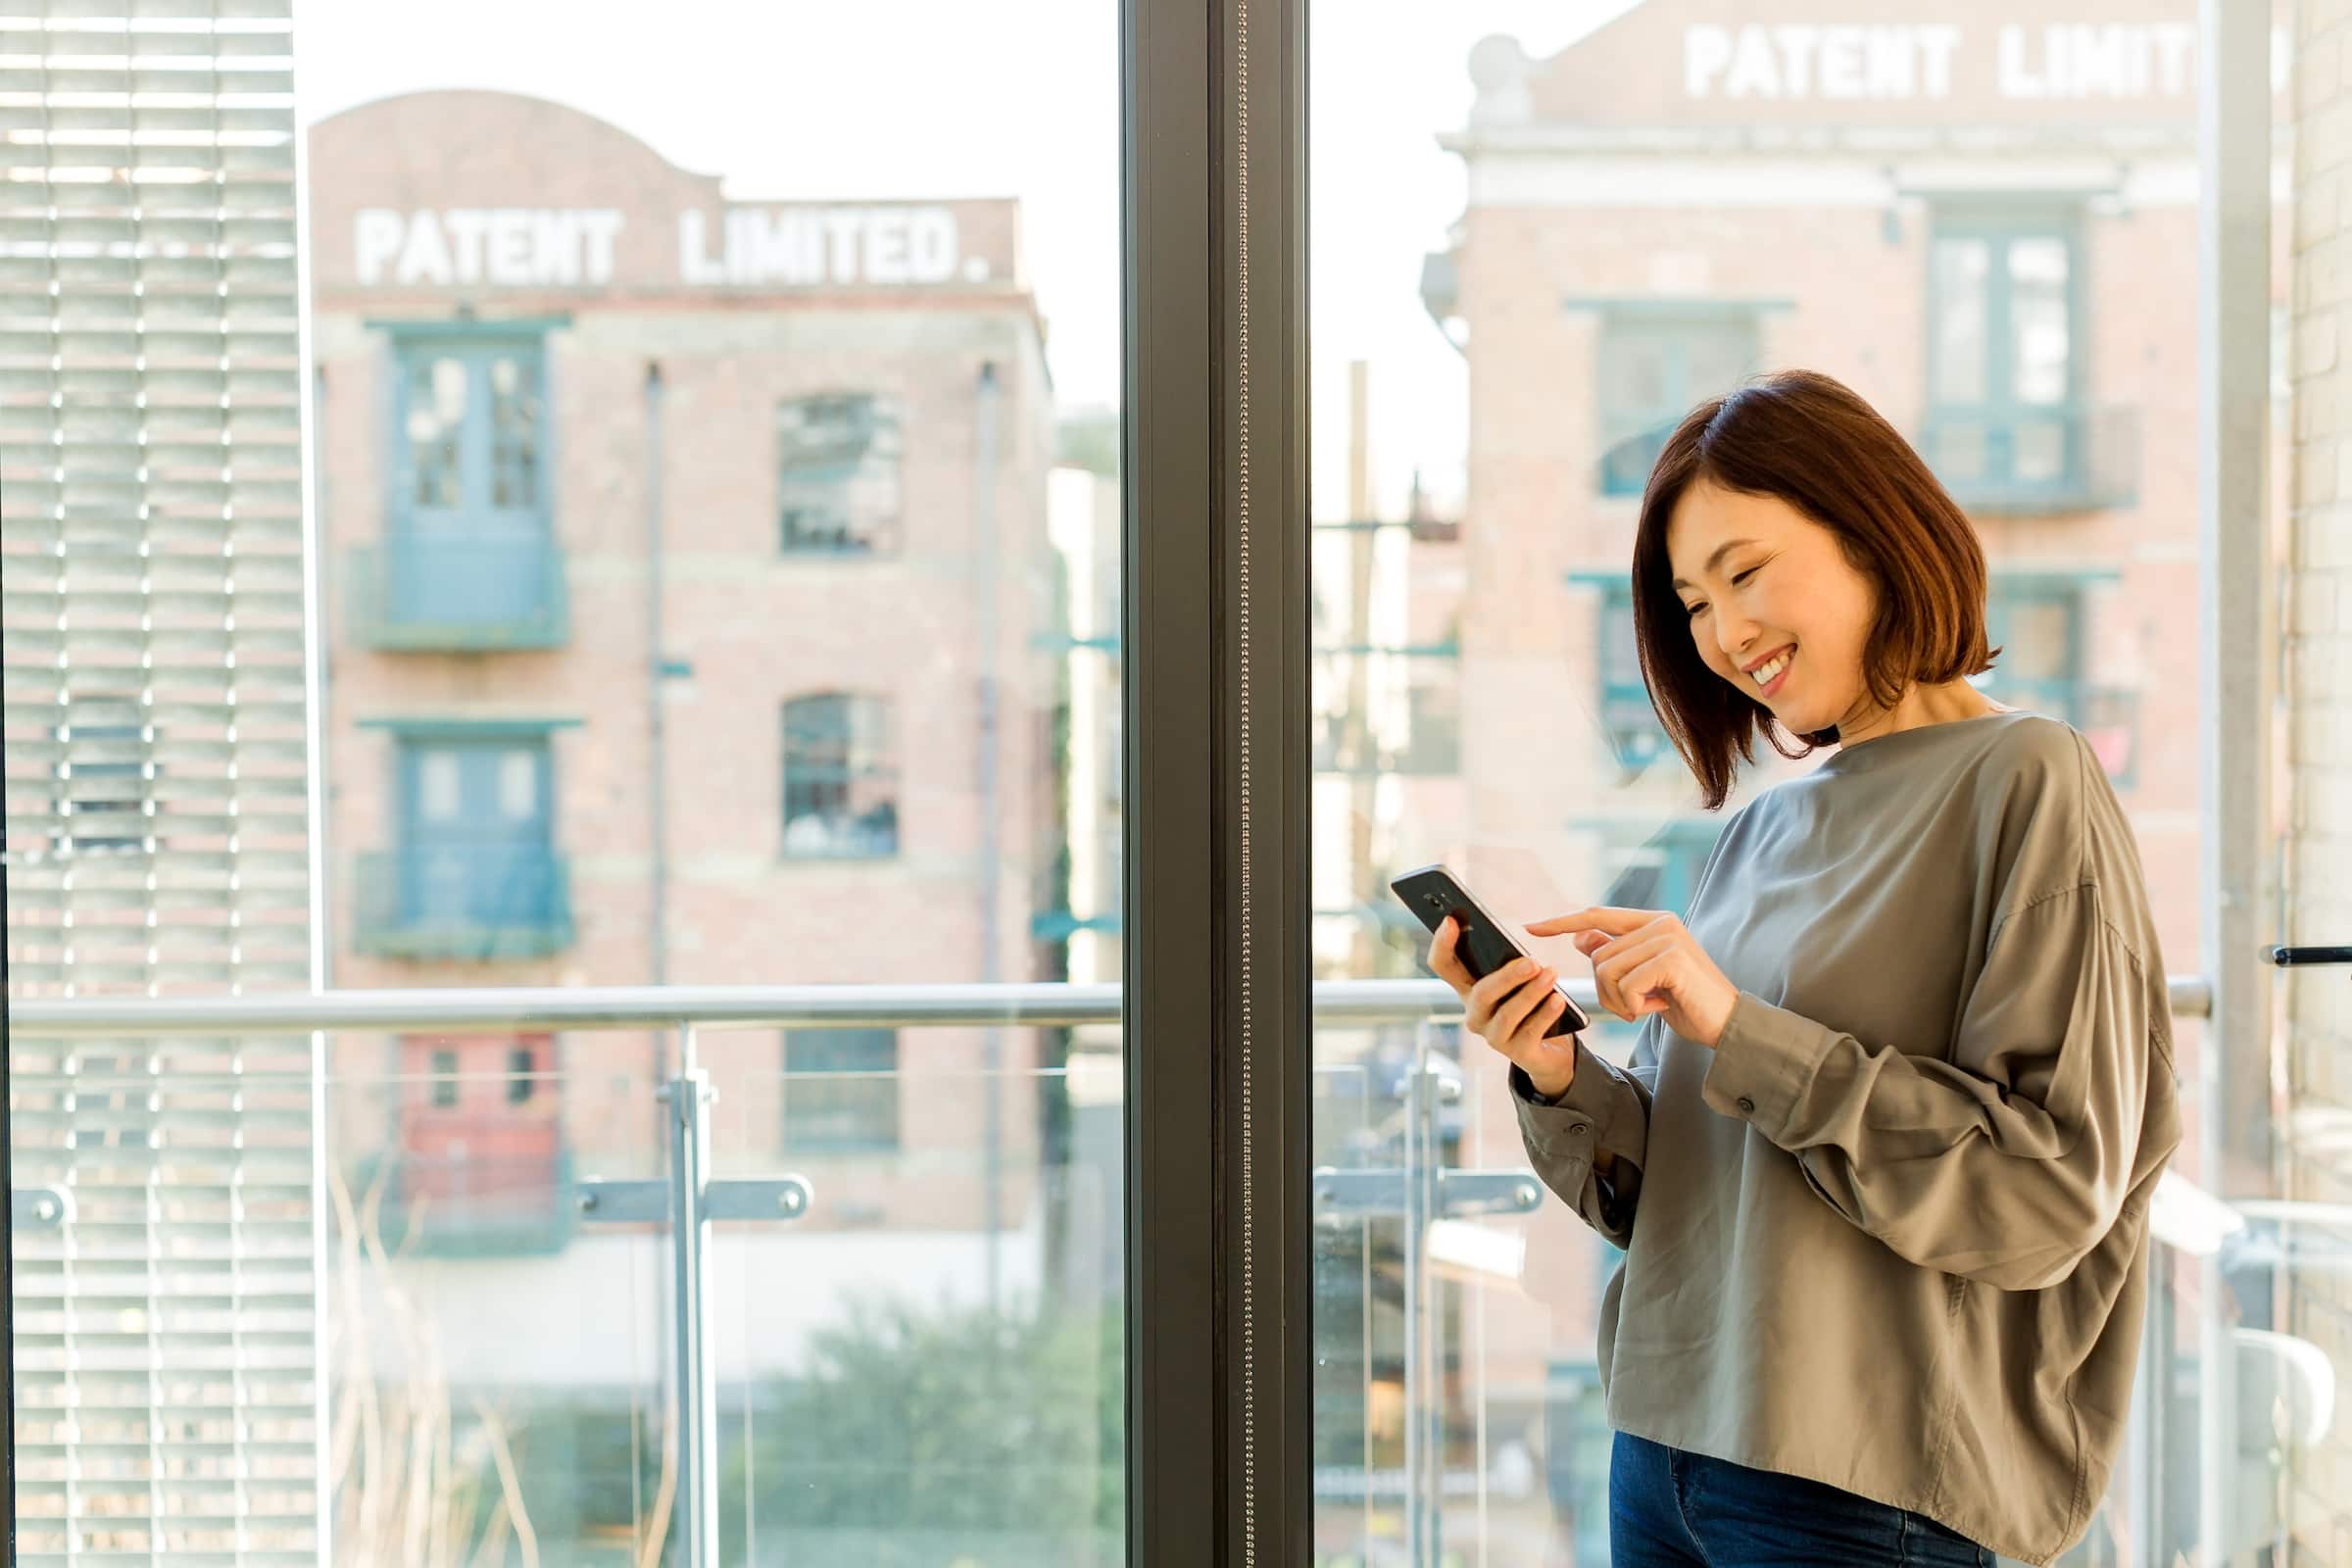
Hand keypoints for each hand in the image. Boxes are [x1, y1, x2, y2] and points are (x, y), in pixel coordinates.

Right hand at [1426, 914, 1577, 1097]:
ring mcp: (1494, 1036)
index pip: (1443, 965)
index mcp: (1469, 989)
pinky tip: (1558, 1000)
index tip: (1451, 920)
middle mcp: (1475, 1013)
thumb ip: (1510, 960)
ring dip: (1531, 993)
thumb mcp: (1517, 979)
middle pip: (1482, 993)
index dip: (1442, 943)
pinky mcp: (1517, 1053)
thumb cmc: (1531, 1003)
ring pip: (1508, 1013)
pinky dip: (1545, 1014)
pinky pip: (1530, 1031)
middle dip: (1507, 976)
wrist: (1549, 1049)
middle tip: (1532, 962)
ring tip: (1551, 975)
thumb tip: (1520, 939)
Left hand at [1524, 906, 1738, 1049]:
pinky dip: (1635, 1005)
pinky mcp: (1671, 959)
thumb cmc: (1685, 1001)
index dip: (1561, 922)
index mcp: (1653, 922)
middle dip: (1607, 990)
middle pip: (1598, 955)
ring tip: (1649, 1004)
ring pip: (1607, 971)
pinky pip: (1625, 985)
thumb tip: (1579, 936)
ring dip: (1621, 1000)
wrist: (1727, 1023)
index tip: (1530, 927)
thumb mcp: (1643, 977)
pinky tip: (1659, 1006)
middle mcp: (1660, 923)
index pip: (1596, 916)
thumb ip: (1616, 953)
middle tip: (1635, 1005)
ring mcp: (1667, 938)